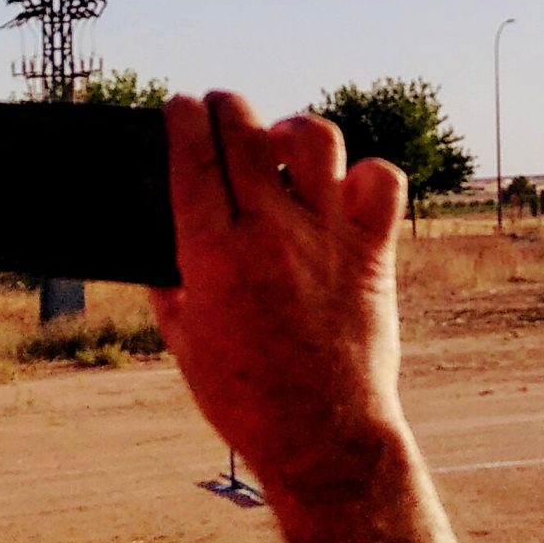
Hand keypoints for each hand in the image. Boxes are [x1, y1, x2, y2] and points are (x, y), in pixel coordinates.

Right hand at [152, 91, 410, 498]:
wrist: (321, 436)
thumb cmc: (246, 400)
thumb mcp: (186, 345)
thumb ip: (171, 291)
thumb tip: (161, 256)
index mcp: (211, 255)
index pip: (191, 157)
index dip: (183, 118)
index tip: (180, 106)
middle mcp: (268, 233)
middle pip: (244, 132)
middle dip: (226, 107)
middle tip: (222, 112)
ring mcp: (324, 236)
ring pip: (316, 139)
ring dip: (292, 129)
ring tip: (283, 144)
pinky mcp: (371, 251)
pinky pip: (382, 181)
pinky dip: (366, 173)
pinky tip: (346, 187)